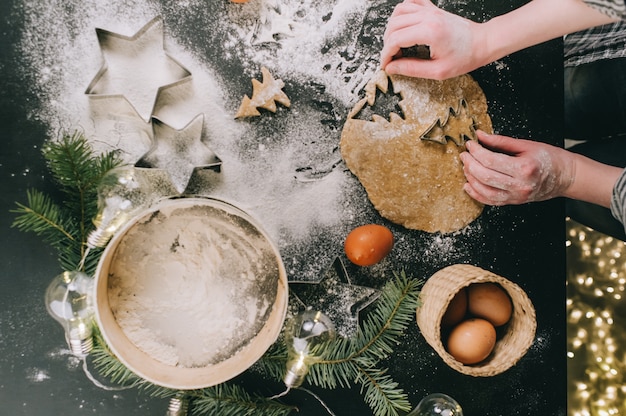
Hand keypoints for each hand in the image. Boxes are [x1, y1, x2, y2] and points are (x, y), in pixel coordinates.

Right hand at [380, 0, 484, 79]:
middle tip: (392, 58)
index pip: (395, 40)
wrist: (482, 42)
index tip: (386, 65)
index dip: (386, 54)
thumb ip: (411, 69)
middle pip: (393, 26)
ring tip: (396, 43)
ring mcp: (430, 10)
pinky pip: (411, 2)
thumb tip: (392, 68)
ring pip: (398, 12)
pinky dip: (402, 12)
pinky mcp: (433, 8)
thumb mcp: (437, 71)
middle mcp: (428, 17)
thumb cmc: (465, 57)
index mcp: (429, 32)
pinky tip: (404, 25)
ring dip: (392, 28)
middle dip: (387, 43)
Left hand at [460, 131, 574, 205]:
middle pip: (486, 176)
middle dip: (470, 164)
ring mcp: (516, 196)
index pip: (491, 161)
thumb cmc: (548, 158)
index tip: (470, 144)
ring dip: (471, 179)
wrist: (564, 176)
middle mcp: (520, 185)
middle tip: (464, 155)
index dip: (476, 152)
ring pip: (485, 191)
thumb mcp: (526, 145)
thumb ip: (501, 141)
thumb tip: (480, 135)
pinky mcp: (513, 202)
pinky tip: (468, 184)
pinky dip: (476, 194)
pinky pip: (490, 201)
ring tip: (466, 167)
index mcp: (524, 168)